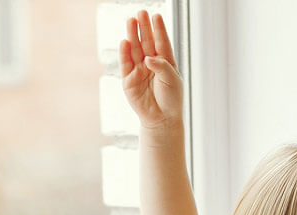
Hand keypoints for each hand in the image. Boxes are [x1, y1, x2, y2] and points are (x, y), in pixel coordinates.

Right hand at [120, 11, 182, 128]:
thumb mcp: (172, 80)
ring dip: (133, 35)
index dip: (159, 29)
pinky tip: (124, 41)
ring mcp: (139, 71)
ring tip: (131, 21)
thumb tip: (148, 57)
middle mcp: (151, 64)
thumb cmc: (171, 100)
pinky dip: (124, 53)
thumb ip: (161, 66)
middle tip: (141, 12)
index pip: (161, 42)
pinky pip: (126, 64)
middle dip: (144, 27)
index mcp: (165, 62)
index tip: (156, 16)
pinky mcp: (128, 80)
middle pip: (146, 42)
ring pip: (135, 49)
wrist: (161, 119)